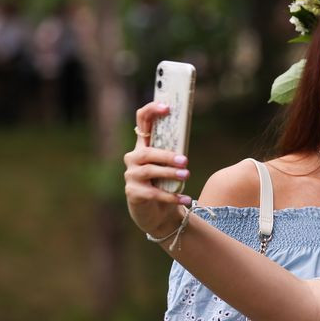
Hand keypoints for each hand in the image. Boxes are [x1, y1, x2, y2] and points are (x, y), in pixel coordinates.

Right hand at [123, 102, 189, 235]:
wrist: (158, 213)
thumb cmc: (166, 183)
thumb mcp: (171, 166)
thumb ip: (175, 152)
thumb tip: (188, 136)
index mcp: (143, 145)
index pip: (142, 121)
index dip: (151, 111)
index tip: (167, 107)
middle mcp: (133, 158)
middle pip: (146, 152)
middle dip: (166, 155)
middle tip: (185, 161)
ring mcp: (131, 176)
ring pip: (149, 171)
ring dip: (169, 173)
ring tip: (186, 176)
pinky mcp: (133, 193)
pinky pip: (153, 193)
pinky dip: (171, 196)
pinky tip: (186, 198)